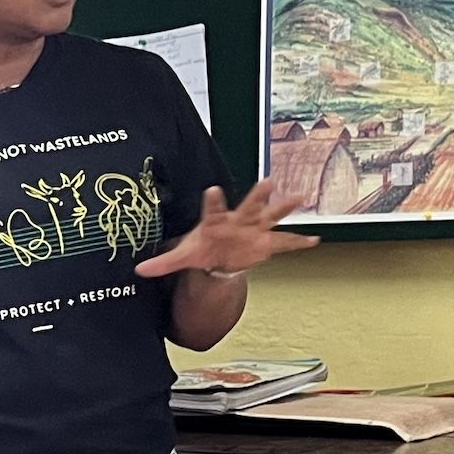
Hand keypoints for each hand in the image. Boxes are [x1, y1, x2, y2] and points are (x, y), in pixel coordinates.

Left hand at [136, 181, 321, 278]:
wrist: (219, 254)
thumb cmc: (202, 248)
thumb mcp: (183, 256)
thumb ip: (162, 263)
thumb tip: (138, 271)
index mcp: (216, 221)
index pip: (212, 208)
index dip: (213, 199)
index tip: (213, 188)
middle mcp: (238, 220)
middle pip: (249, 206)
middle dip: (259, 196)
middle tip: (268, 181)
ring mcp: (254, 229)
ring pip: (271, 216)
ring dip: (284, 208)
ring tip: (300, 197)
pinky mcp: (265, 242)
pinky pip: (284, 242)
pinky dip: (299, 242)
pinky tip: (315, 239)